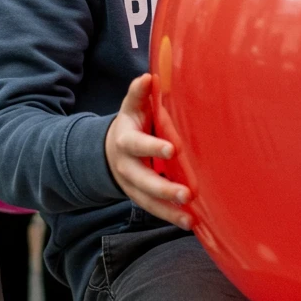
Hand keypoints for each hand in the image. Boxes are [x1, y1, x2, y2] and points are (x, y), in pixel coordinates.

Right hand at [105, 74, 191, 228]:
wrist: (110, 151)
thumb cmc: (132, 124)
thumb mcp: (131, 108)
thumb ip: (138, 94)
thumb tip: (146, 77)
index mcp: (126, 141)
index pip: (138, 145)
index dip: (153, 148)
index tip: (172, 150)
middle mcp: (127, 167)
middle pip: (143, 180)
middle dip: (164, 188)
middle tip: (186, 194)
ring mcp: (132, 186)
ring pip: (149, 201)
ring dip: (169, 211)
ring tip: (190, 219)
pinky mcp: (141, 198)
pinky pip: (155, 210)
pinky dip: (171, 218)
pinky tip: (191, 224)